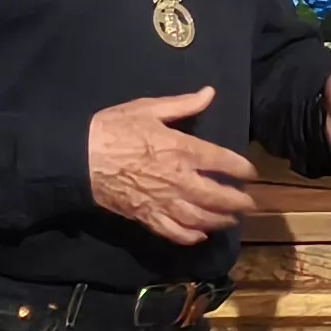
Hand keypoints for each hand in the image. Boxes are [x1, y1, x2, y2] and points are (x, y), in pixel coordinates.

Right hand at [86, 86, 252, 244]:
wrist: (78, 157)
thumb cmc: (113, 129)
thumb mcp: (149, 108)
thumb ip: (183, 104)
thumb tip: (210, 93)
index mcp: (183, 149)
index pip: (223, 162)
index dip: (242, 168)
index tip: (251, 173)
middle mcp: (179, 180)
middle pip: (218, 196)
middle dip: (238, 202)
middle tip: (250, 204)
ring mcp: (163, 202)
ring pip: (200, 218)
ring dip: (220, 221)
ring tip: (232, 220)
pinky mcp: (146, 217)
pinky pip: (174, 232)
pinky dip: (190, 236)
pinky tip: (200, 236)